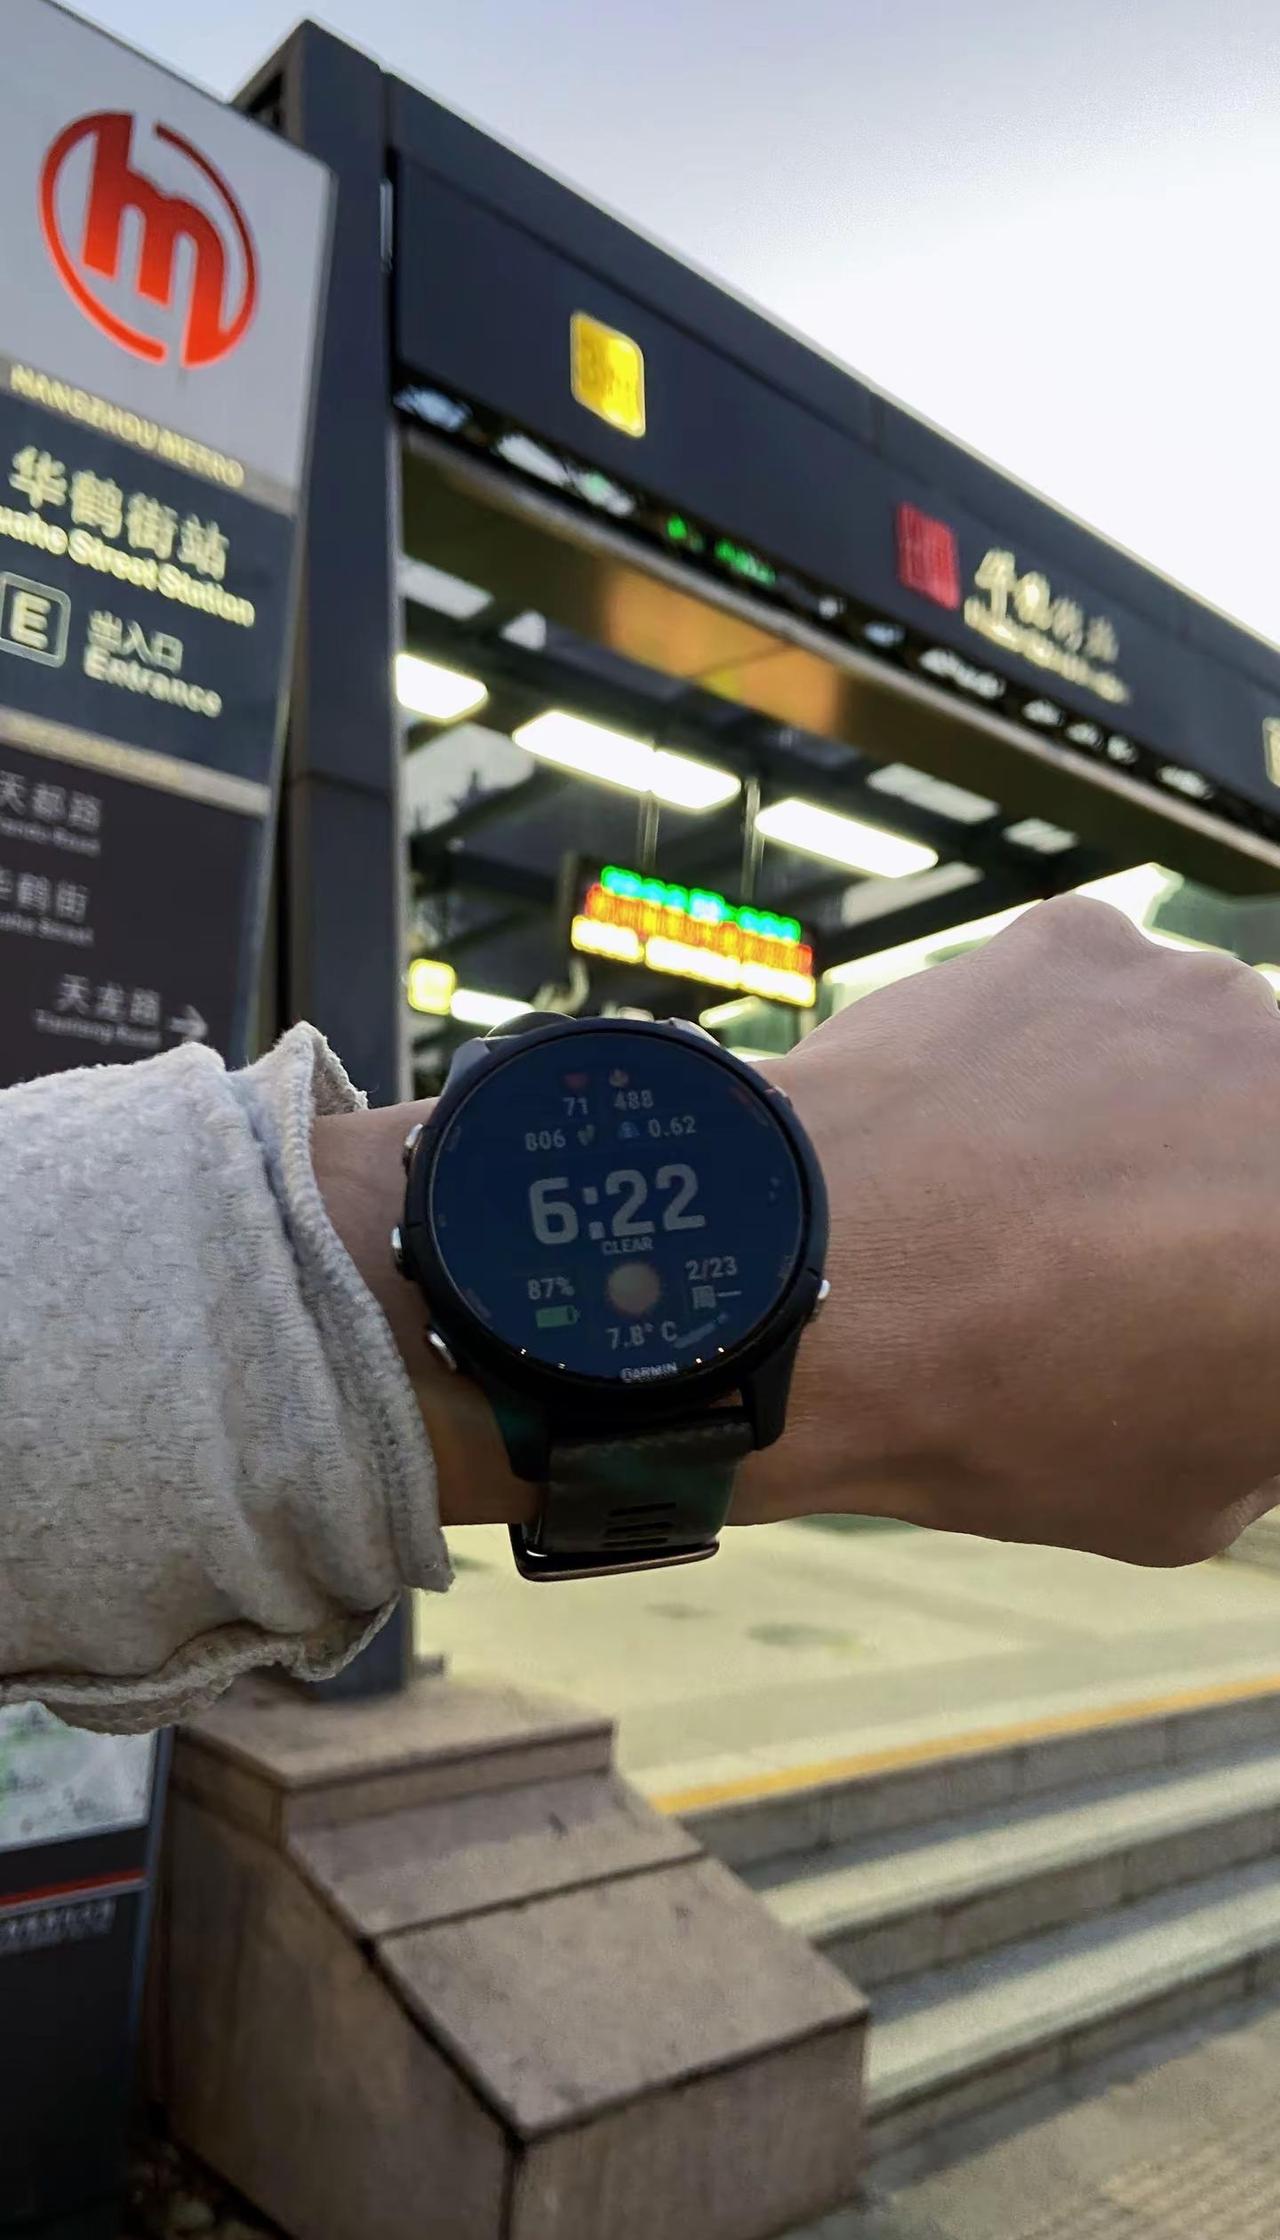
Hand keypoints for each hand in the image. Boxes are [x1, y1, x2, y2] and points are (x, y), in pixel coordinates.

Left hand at [742, 896, 1279, 1563]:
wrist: (809, 1293)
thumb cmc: (1006, 1417)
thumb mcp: (1192, 1493)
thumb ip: (1263, 1414)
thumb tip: (1245, 1356)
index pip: (1268, 1264)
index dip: (1232, 1301)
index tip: (1194, 1324)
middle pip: (1263, 1149)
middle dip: (1225, 1201)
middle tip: (1125, 1269)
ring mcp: (1211, 995)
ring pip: (1206, 1059)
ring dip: (1156, 1116)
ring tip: (1030, 1198)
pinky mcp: (1090, 941)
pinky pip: (1100, 997)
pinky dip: (1058, 1050)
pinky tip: (982, 1122)